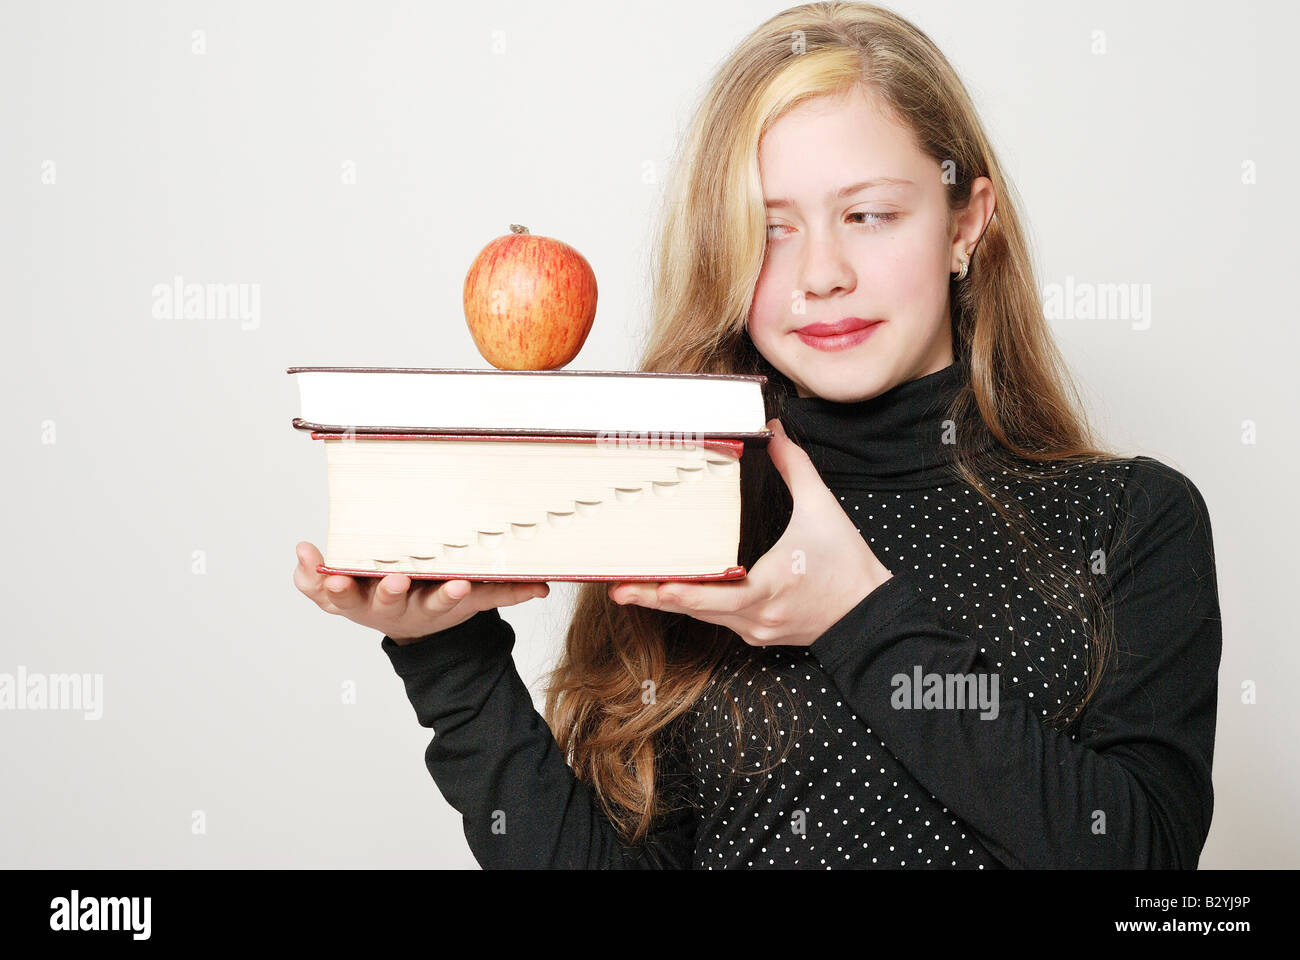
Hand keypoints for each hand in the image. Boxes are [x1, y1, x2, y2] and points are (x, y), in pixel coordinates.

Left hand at [292, 541, 548, 643]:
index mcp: (429, 607)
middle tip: (397, 578)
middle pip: (393, 603)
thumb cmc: (439, 600)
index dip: (449, 595)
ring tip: (334, 571)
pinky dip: (305, 574)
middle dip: (394, 591)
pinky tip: (303, 552)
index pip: (442, 603)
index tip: (458, 584)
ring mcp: (361, 605)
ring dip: (341, 586)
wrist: (407, 627)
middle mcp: (393, 608)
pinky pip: (315, 591)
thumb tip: (545, 586)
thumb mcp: (473, 600)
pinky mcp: (335, 600)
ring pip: (348, 600)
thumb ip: (506, 591)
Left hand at [607, 418, 891, 646]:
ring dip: (669, 602)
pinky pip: (719, 620)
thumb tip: (773, 431)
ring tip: (631, 588)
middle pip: (696, 609)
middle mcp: (757, 615)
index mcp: (769, 587)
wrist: (870, 614)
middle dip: (654, 596)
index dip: (681, 592)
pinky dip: (697, 606)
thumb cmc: (848, 567)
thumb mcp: (822, 510)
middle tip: (617, 587)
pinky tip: (673, 591)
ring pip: (703, 617)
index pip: (716, 596)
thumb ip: (794, 467)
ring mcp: (755, 628)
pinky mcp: (758, 632)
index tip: (653, 585)